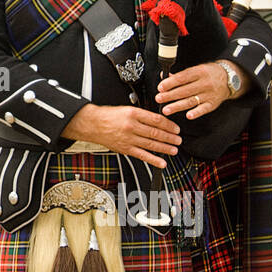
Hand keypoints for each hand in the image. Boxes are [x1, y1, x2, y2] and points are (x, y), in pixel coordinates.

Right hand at [62, 104, 179, 168]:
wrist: (92, 124)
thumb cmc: (108, 116)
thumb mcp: (126, 108)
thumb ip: (142, 115)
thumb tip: (158, 121)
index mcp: (133, 113)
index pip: (156, 120)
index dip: (168, 125)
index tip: (175, 128)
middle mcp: (131, 126)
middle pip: (155, 133)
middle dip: (170, 137)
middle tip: (178, 139)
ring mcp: (128, 138)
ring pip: (151, 144)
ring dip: (165, 148)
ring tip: (174, 149)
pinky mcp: (125, 149)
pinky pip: (142, 155)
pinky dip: (153, 159)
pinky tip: (162, 162)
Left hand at [156, 62, 239, 119]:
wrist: (229, 79)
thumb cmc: (208, 74)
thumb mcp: (196, 69)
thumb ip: (180, 75)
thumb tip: (164, 76)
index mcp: (199, 72)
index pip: (183, 78)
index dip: (171, 83)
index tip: (160, 87)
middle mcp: (204, 83)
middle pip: (185, 90)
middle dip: (170, 95)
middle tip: (159, 99)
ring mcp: (209, 94)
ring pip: (191, 101)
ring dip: (177, 106)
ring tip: (166, 110)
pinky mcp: (213, 104)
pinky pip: (204, 109)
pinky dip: (196, 112)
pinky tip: (188, 116)